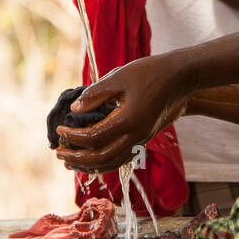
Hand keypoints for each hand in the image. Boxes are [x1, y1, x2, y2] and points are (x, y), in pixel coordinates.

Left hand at [54, 55, 192, 171]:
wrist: (179, 78)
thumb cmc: (149, 73)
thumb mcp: (118, 77)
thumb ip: (95, 94)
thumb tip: (74, 110)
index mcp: (127, 121)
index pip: (92, 138)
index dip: (72, 137)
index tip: (59, 129)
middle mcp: (135, 137)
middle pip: (100, 158)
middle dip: (76, 157)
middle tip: (59, 152)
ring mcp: (141, 140)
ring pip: (112, 163)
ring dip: (88, 165)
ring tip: (70, 161)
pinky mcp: (144, 139)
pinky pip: (121, 159)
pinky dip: (104, 163)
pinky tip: (93, 158)